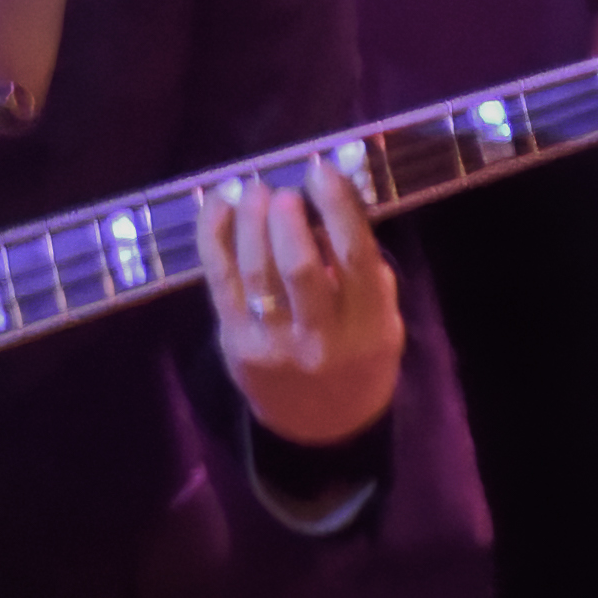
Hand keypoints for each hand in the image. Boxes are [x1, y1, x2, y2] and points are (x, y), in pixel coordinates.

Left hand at [198, 147, 401, 448]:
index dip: (338, 207)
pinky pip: (219, 280)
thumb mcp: (383, 325)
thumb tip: (334, 209)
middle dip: (287, 218)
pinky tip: (220, 206)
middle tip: (283, 190)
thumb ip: (367, 276)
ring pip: (256, 271)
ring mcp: (274, 341)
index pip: (357, 258)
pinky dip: (215, 237)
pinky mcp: (234, 341)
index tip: (322, 170)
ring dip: (250, 220)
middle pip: (301, 265)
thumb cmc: (356, 360)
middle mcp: (322, 337)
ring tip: (253, 190)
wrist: (320, 427)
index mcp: (371, 327)